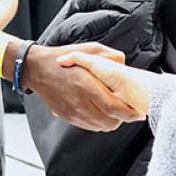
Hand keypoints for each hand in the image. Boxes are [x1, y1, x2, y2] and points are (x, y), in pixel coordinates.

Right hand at [20, 43, 144, 131]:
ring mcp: (73, 112)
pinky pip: (90, 127)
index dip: (129, 113)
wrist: (37, 69)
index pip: (114, 107)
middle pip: (110, 121)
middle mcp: (80, 102)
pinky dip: (100, 123)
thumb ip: (109, 56)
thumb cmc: (63, 58)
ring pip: (101, 126)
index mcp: (86, 84)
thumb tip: (124, 64)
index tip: (138, 111)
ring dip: (112, 121)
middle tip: (130, 111)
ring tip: (117, 112)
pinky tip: (102, 112)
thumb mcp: (88, 49)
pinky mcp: (68, 117)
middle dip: (124, 118)